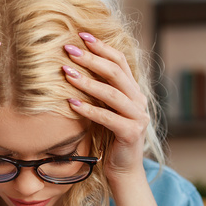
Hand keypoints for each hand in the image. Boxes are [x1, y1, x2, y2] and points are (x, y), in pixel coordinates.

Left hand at [62, 33, 148, 179]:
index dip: (102, 47)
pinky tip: (71, 102)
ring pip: (112, 93)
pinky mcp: (131, 134)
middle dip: (91, 58)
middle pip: (115, 73)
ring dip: (87, 81)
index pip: (120, 62)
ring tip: (66, 72)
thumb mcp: (106, 109)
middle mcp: (139, 101)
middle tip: (68, 49)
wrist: (123, 170)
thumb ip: (100, 91)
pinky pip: (108, 118)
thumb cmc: (110, 138)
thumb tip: (76, 66)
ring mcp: (138, 117)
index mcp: (134, 91)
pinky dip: (89, 109)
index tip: (81, 35)